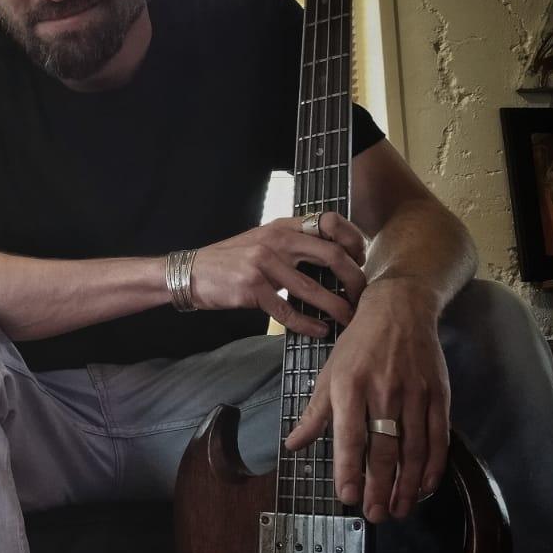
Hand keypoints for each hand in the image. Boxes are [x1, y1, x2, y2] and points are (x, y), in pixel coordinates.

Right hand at [191, 214, 366, 336]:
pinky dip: (308, 324)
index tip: (361, 261)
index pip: (330, 222)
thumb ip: (292, 244)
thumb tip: (333, 260)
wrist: (190, 272)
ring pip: (313, 288)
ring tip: (350, 319)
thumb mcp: (262, 241)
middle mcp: (276, 241)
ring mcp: (263, 264)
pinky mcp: (252, 288)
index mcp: (282, 226)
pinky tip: (319, 330)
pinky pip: (288, 311)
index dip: (353, 241)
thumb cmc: (230, 260)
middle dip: (355, 280)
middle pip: (331, 256)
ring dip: (337, 307)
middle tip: (362, 296)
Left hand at [283, 281, 450, 522]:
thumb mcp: (328, 373)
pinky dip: (433, 465)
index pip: (350, 436)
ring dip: (407, 484)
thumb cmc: (357, 345)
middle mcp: (383, 391)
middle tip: (374, 515)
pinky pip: (438, 437)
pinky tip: (425, 486)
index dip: (349, 469)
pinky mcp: (439, 394)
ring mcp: (415, 393)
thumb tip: (291, 445)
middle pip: (384, 448)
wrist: (400, 309)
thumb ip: (314, 414)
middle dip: (379, 486)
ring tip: (397, 509)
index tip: (347, 497)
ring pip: (414, 448)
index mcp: (350, 387)